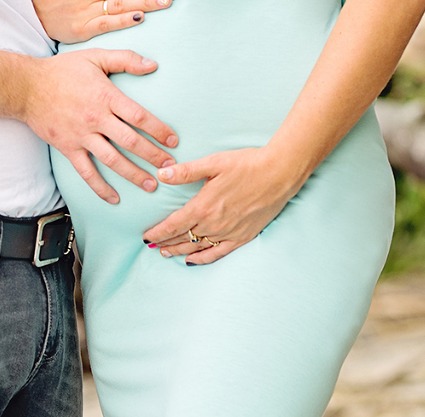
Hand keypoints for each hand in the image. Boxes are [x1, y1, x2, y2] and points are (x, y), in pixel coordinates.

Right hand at [23, 47, 177, 202]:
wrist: (27, 87)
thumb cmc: (63, 70)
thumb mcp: (95, 56)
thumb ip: (125, 59)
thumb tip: (153, 65)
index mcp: (105, 96)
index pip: (138, 116)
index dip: (158, 130)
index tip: (173, 141)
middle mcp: (95, 118)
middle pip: (130, 142)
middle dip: (153, 156)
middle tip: (170, 168)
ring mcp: (81, 136)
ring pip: (112, 160)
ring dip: (133, 175)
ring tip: (151, 185)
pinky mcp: (68, 148)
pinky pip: (86, 172)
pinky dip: (100, 188)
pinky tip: (115, 198)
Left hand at [142, 146, 300, 263]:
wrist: (278, 174)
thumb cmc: (246, 164)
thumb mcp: (213, 162)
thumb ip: (186, 171)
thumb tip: (161, 174)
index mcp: (203, 206)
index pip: (173, 224)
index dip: (158, 232)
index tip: (146, 236)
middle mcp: (214, 224)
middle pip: (183, 238)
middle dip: (166, 242)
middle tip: (152, 245)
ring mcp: (229, 233)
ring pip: (198, 248)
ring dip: (180, 251)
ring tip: (166, 253)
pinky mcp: (243, 237)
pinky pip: (219, 253)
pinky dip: (203, 259)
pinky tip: (194, 260)